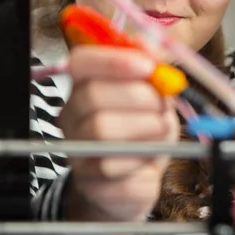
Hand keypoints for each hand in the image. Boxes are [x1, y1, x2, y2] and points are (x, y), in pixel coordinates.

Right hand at [57, 46, 178, 234]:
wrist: (134, 183)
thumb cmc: (143, 132)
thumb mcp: (155, 96)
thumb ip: (153, 71)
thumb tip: (154, 48)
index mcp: (85, 88)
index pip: (81, 62)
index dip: (114, 60)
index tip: (148, 66)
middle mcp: (72, 118)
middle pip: (93, 96)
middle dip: (140, 97)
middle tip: (162, 106)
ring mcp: (77, 153)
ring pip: (103, 134)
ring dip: (146, 131)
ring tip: (159, 133)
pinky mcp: (91, 186)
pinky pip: (117, 172)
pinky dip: (144, 167)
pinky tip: (147, 163)